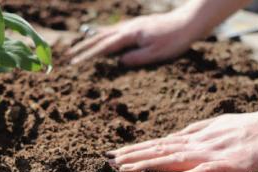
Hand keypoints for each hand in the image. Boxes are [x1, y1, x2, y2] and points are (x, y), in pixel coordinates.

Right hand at [67, 12, 196, 65]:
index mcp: (130, 35)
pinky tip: (102, 36)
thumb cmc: (174, 40)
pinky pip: (115, 30)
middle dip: (84, 47)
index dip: (88, 56)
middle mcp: (128, 27)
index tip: (75, 63)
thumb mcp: (156, 54)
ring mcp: (132, 25)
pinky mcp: (138, 25)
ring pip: (106, 32)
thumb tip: (118, 63)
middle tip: (69, 56)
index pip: (104, 47)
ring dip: (91, 40)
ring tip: (80, 47)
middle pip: (100, 38)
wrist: (188, 22)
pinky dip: (104, 34)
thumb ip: (136, 58)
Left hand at [107, 111, 257, 171]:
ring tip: (126, 169)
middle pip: (160, 151)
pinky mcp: (229, 166)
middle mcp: (198, 145)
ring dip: (149, 164)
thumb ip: (195, 132)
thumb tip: (174, 137)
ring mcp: (212, 154)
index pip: (159, 144)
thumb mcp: (217, 126)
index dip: (136, 149)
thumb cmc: (250, 127)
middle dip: (133, 156)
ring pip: (174, 160)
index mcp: (195, 138)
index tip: (114, 154)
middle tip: (108, 161)